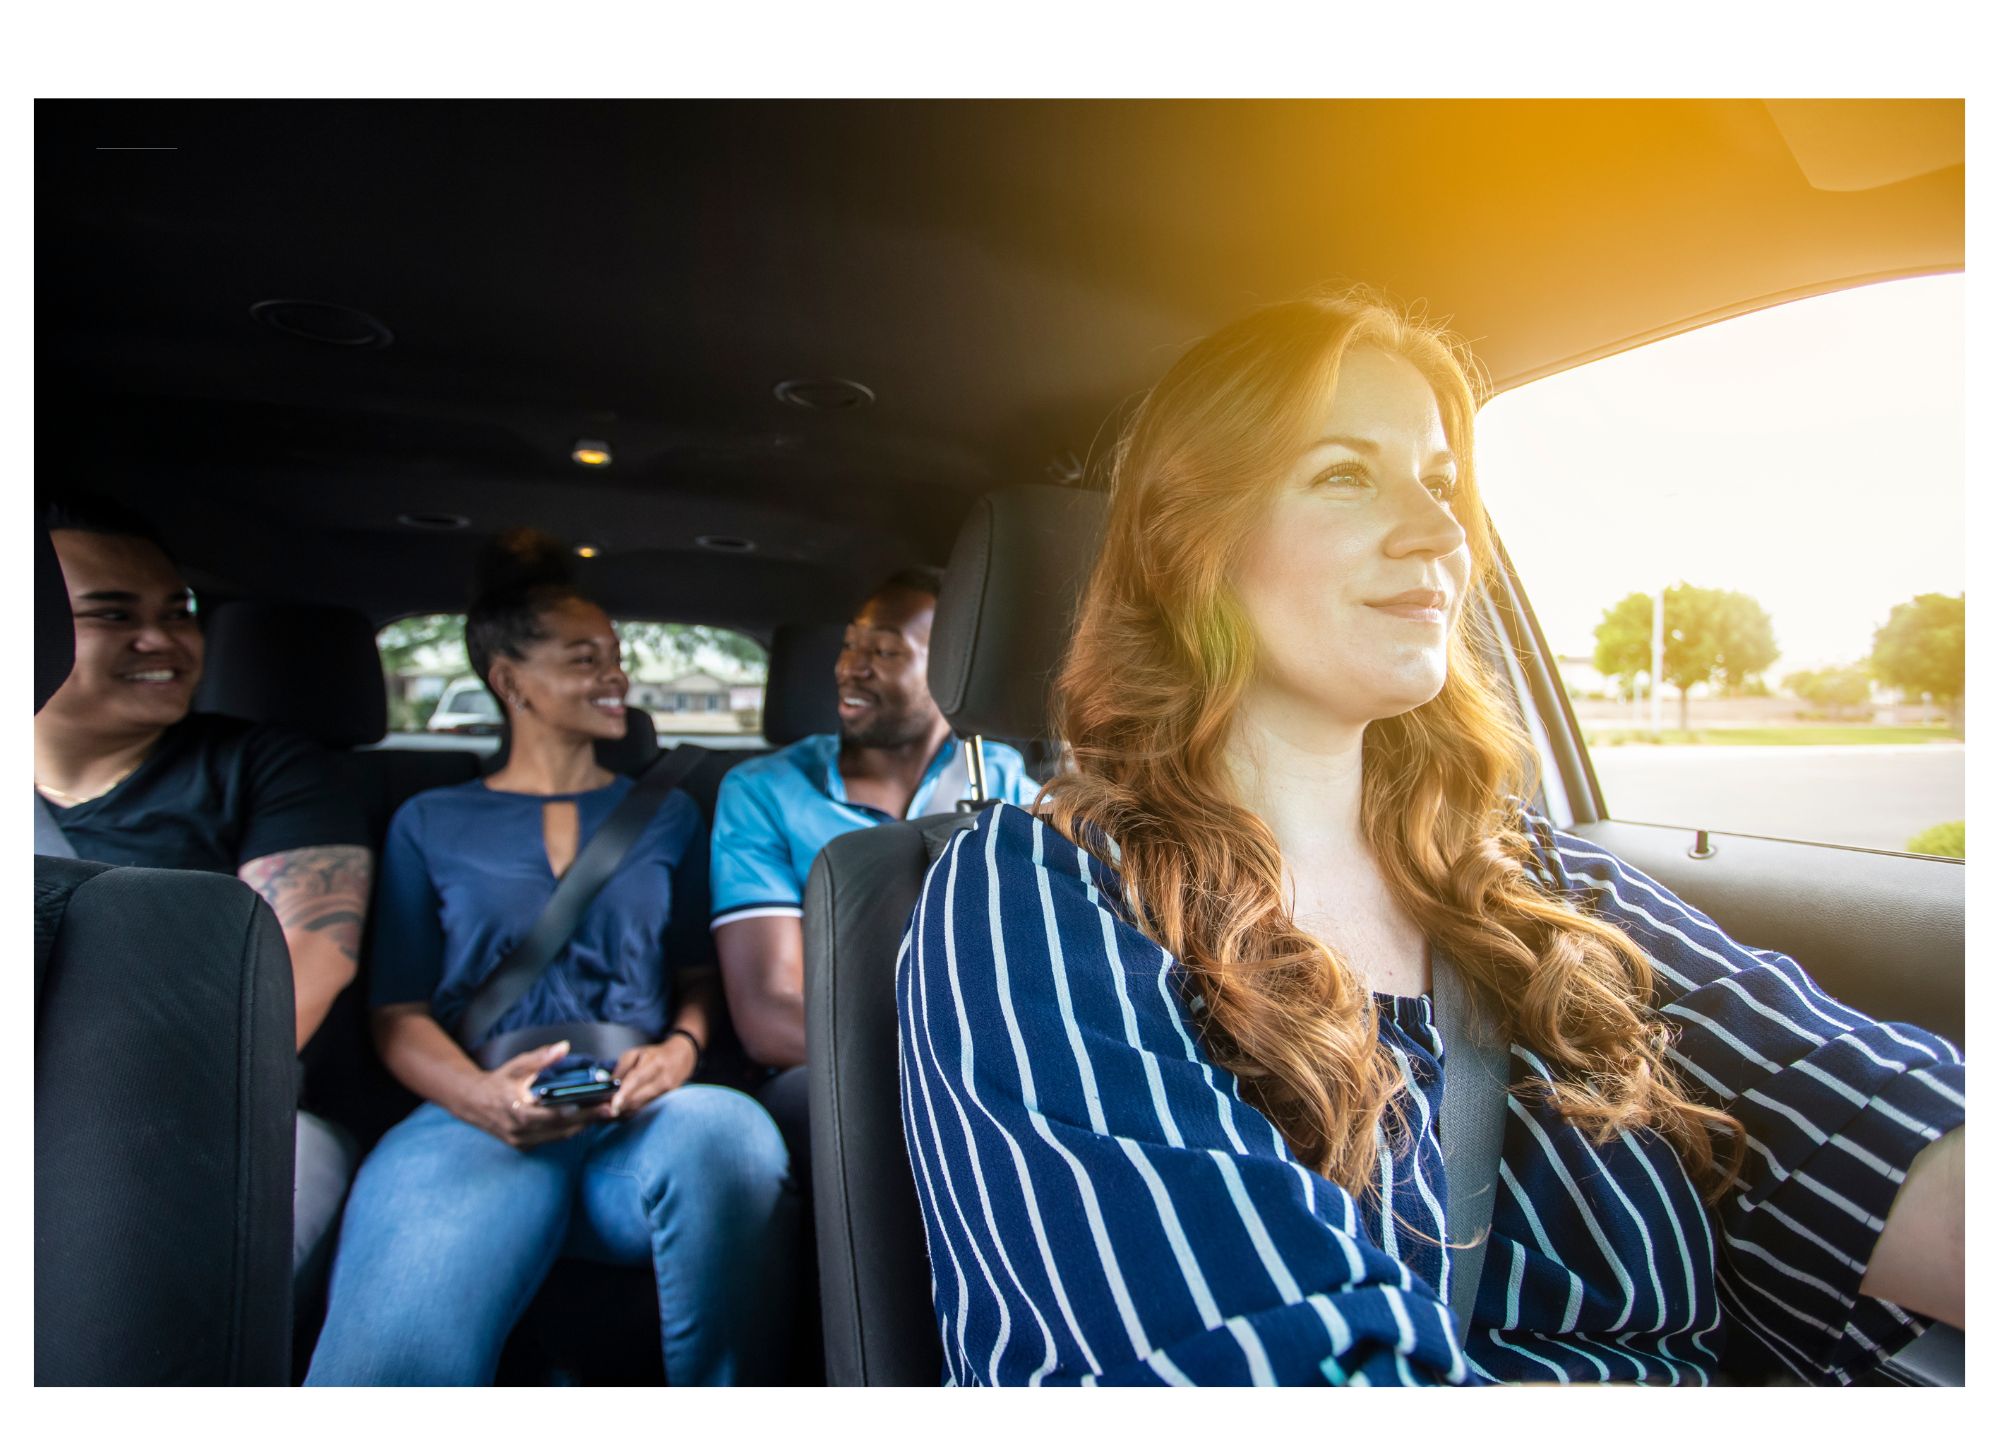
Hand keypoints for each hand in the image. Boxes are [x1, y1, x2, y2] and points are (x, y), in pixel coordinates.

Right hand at [454, 1039, 609, 1147]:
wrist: (472, 1103)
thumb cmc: (497, 1082)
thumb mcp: (516, 1066)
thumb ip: (541, 1058)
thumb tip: (563, 1047)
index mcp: (515, 1112)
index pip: (547, 1116)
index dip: (571, 1112)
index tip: (593, 1105)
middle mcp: (518, 1132)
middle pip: (559, 1129)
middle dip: (587, 1119)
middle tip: (610, 1108)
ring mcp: (521, 1142)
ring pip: (558, 1136)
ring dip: (582, 1125)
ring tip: (604, 1112)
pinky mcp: (524, 1146)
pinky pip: (552, 1139)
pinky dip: (569, 1129)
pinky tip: (587, 1118)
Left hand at [607, 1035, 697, 1117]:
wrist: (682, 1057)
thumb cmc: (656, 1054)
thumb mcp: (635, 1054)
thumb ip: (620, 1070)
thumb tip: (606, 1086)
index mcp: (654, 1063)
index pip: (637, 1080)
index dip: (624, 1094)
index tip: (612, 1104)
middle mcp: (663, 1080)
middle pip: (638, 1099)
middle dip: (619, 1107)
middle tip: (601, 1110)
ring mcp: (667, 1093)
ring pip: (641, 1107)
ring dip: (623, 1112)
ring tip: (607, 1113)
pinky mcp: (668, 1101)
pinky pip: (646, 1110)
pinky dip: (632, 1112)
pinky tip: (621, 1112)